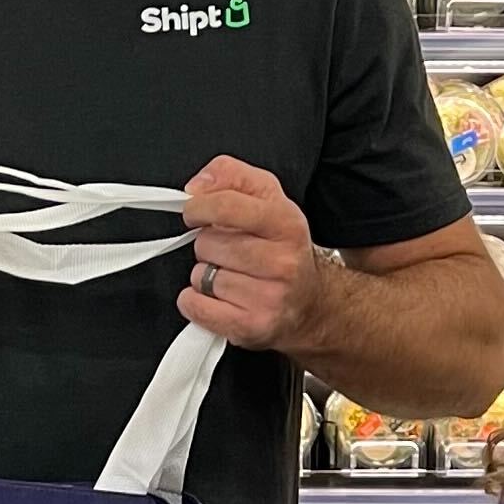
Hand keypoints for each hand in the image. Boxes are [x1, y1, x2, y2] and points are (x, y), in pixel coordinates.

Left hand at [180, 157, 332, 351]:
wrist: (309, 305)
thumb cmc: (282, 250)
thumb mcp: (268, 198)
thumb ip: (232, 176)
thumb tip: (197, 185)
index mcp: (286, 223)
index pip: (226, 206)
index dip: (199, 207)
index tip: (194, 212)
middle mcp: (282, 261)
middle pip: (207, 243)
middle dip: (208, 245)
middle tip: (230, 252)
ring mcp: (268, 297)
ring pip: (201, 276)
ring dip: (206, 275)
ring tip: (232, 276)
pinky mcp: (250, 326)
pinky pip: (195, 305)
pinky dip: (195, 301)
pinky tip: (218, 297)